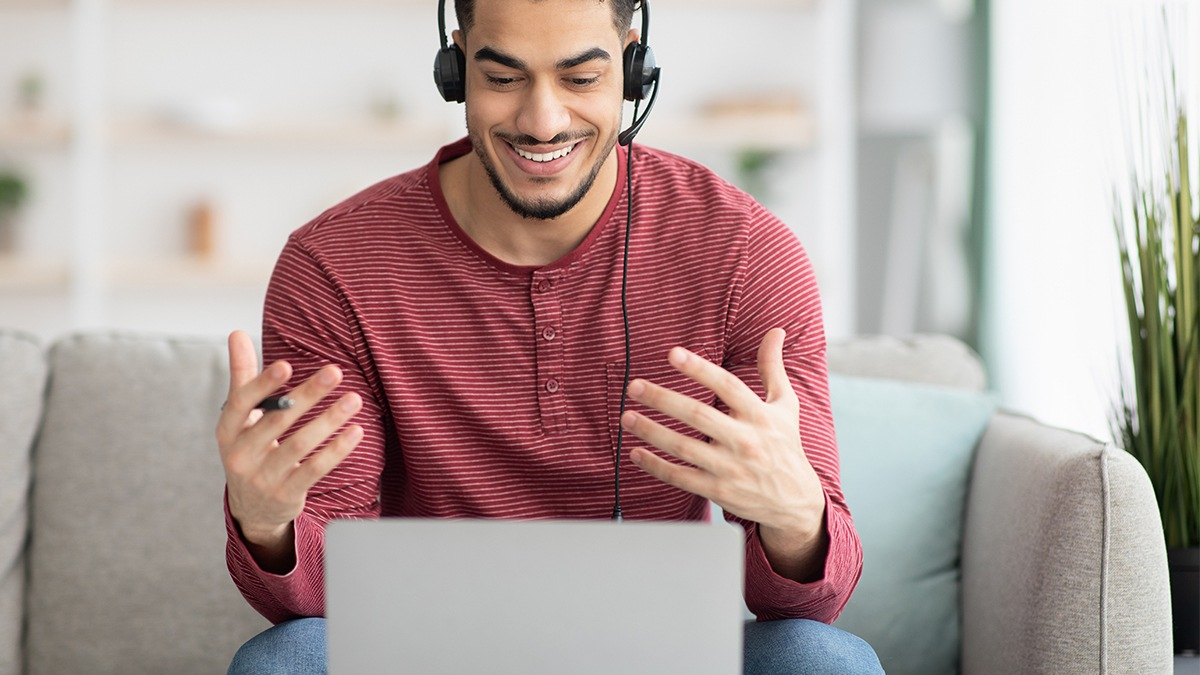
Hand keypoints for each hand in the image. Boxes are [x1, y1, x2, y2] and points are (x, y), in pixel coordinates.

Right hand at [216, 330, 363, 569]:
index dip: (263, 384)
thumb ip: (243, 375)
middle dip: (307, 395)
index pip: (242, 403)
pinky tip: (356, 431)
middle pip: (277, 421)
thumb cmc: (250, 448)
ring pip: (299, 445)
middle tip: (335, 371)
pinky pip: (314, 470)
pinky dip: (336, 450)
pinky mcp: (286, 494)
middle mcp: (240, 455)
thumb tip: (237, 332)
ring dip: (329, 420)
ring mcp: (263, 477)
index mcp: (227, 430)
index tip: (286, 365)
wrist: (252, 507)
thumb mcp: (240, 417)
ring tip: (355, 399)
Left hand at [620, 328, 827, 579]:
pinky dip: (656, 466)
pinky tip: (635, 452)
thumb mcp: (784, 405)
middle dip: (663, 399)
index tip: (673, 354)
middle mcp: (744, 440)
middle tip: (635, 386)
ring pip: (684, 447)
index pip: (727, 386)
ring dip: (651, 431)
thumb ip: (772, 368)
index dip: (699, 369)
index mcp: (759, 415)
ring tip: (627, 417)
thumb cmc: (784, 445)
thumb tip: (775, 332)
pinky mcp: (718, 491)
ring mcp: (730, 468)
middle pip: (698, 415)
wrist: (794, 500)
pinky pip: (680, 477)